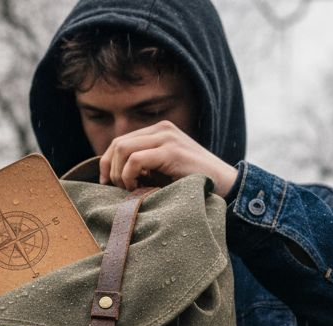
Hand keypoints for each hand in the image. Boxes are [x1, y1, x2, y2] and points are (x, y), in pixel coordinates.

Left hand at [99, 121, 237, 193]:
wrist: (226, 186)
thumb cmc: (193, 183)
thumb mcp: (163, 171)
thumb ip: (142, 166)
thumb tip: (110, 176)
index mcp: (159, 131)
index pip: (120, 141)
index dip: (107, 163)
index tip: (107, 184)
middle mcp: (162, 129)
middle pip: (117, 143)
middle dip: (110, 169)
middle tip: (118, 190)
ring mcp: (167, 137)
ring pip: (122, 149)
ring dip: (119, 173)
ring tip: (130, 190)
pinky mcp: (171, 150)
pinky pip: (135, 159)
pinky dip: (129, 176)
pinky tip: (137, 188)